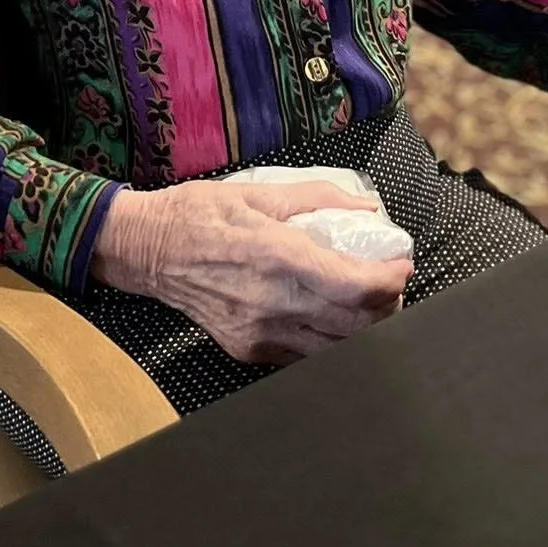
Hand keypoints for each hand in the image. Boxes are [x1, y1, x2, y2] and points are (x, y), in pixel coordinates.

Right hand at [92, 178, 413, 365]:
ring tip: (370, 301)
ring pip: (336, 347)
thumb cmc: (199, 213)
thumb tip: (364, 208)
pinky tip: (334, 317)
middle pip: (356, 323)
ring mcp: (259, 332)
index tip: (401, 264)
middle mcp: (271, 301)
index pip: (354, 284)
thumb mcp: (257, 190)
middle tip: (391, 282)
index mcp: (275, 255)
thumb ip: (316, 198)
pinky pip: (307, 356)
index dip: (390, 279)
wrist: (146, 251)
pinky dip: (332, 340)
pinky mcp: (248, 350)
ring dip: (365, 328)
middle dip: (386, 304)